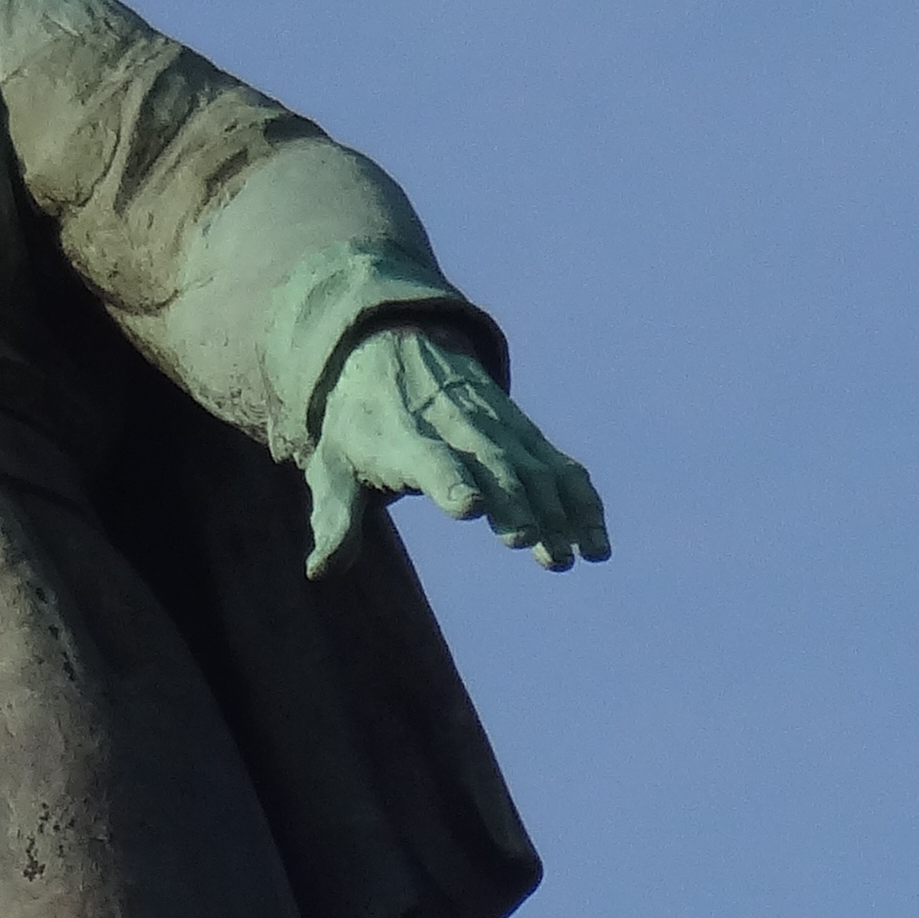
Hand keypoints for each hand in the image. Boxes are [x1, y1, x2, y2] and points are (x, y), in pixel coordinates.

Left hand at [305, 326, 608, 578]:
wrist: (392, 348)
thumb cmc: (359, 424)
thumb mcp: (333, 465)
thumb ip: (335, 519)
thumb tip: (321, 570)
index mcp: (405, 436)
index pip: (429, 458)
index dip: (449, 481)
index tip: (469, 507)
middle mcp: (457, 426)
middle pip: (493, 464)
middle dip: (516, 503)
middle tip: (530, 544)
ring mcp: (497, 427)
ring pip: (534, 467)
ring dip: (556, 512)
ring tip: (570, 558)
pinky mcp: (524, 433)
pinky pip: (561, 467)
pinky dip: (582, 502)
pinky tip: (597, 545)